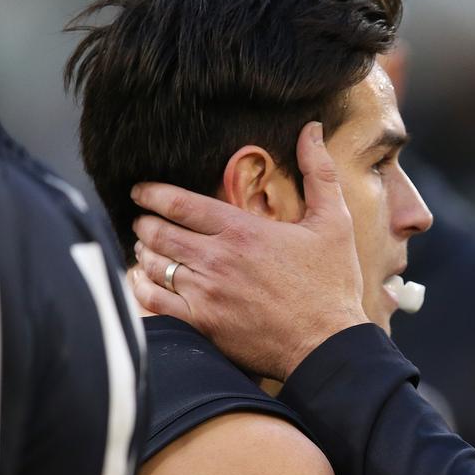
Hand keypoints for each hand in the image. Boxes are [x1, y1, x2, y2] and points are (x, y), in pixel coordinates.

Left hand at [130, 122, 367, 380]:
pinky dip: (140, 286)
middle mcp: (216, 260)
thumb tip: (312, 130)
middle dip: (145, 221)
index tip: (141, 190)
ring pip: (152, 264)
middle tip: (143, 219)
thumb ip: (319, 172)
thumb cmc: (332, 284)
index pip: (179, 203)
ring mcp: (205, 294)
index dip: (152, 193)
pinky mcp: (201, 324)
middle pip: (158, 231)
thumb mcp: (334, 222)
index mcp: (243, 231)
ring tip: (146, 246)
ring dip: (144, 251)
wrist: (327, 344)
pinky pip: (152, 301)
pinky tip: (143, 280)